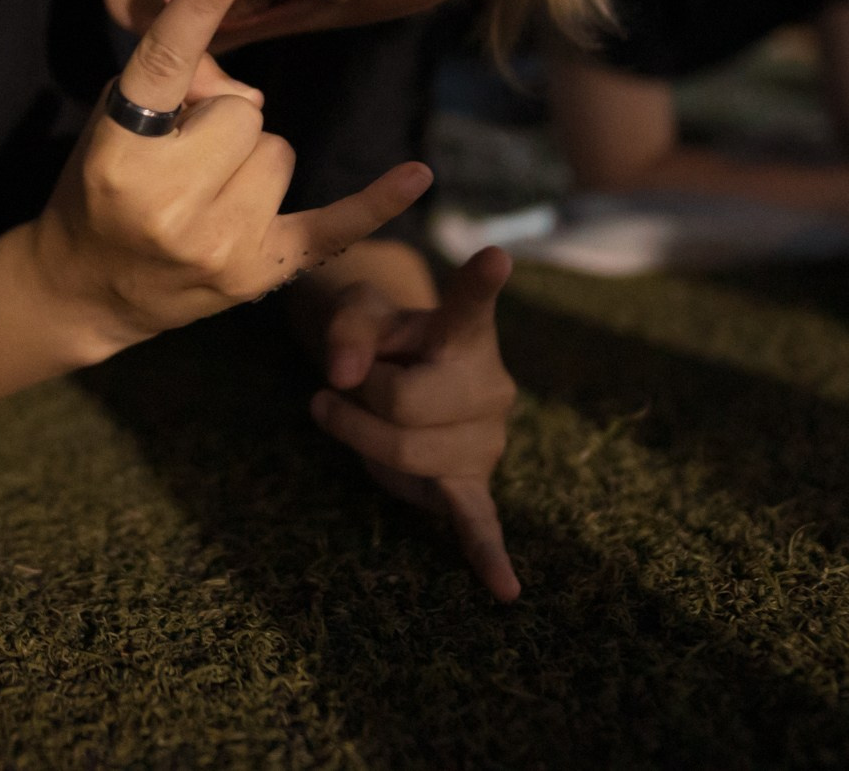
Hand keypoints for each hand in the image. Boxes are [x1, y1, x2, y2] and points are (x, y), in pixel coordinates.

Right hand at [34, 0, 433, 348]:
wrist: (88, 289)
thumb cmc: (101, 188)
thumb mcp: (111, 122)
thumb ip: (174, 81)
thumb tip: (240, 83)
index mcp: (119, 153)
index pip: (164, 65)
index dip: (198, 10)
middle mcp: (167, 202)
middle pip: (244, 110)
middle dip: (221, 121)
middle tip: (184, 156)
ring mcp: (217, 243)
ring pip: (279, 151)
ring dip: (249, 161)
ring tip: (206, 192)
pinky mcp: (257, 272)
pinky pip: (334, 224)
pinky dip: (375, 202)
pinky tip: (418, 176)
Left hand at [310, 246, 521, 601]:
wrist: (397, 374)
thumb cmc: (377, 336)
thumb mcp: (352, 315)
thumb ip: (345, 331)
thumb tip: (343, 376)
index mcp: (460, 331)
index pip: (469, 305)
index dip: (479, 282)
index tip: (495, 258)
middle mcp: (487, 383)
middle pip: (405, 405)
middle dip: (361, 399)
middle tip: (345, 385)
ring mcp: (485, 438)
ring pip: (408, 454)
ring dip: (365, 440)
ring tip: (357, 416)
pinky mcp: (470, 483)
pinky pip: (478, 521)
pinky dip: (486, 555)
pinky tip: (504, 589)